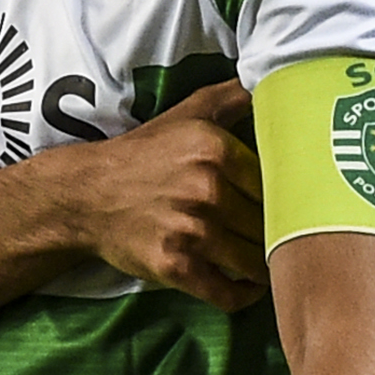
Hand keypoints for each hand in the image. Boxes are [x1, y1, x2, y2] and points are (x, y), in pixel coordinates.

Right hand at [63, 81, 267, 310]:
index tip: (289, 208)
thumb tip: (271, 80)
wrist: (86, 194)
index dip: (287, 200)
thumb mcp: (185, 115)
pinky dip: (241, 295)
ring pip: (254, 263)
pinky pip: (227, 293)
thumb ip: (230, 97)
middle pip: (269, 226)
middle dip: (276, 236)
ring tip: (263, 264)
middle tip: (280, 240)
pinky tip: (243, 286)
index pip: (279, 186)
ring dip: (262, 268)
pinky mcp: (174, 265)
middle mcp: (205, 189)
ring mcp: (189, 230)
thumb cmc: (144, 154)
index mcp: (214, 150)